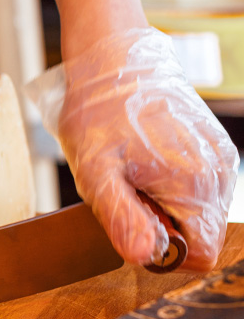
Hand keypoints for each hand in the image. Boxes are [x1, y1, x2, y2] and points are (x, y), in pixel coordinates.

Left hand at [27, 27, 238, 271]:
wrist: (113, 61)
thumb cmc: (99, 116)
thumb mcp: (97, 173)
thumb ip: (123, 218)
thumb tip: (148, 256)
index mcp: (198, 187)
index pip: (202, 255)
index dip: (164, 252)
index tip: (134, 222)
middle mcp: (221, 174)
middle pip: (198, 233)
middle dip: (161, 225)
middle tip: (126, 190)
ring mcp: (221, 158)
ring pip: (198, 211)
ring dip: (164, 206)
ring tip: (133, 173)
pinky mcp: (214, 146)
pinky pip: (199, 187)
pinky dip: (172, 186)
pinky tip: (144, 162)